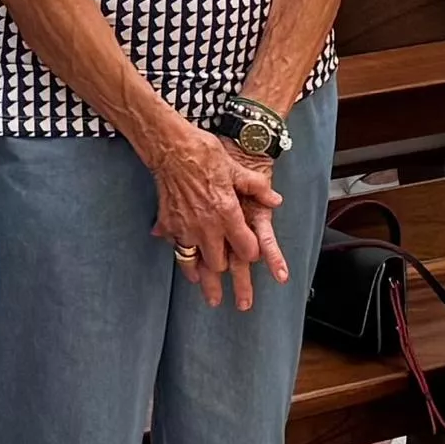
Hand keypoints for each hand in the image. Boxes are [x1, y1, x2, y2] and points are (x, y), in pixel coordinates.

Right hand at [139, 110, 289, 312]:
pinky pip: (177, 250)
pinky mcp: (170, 225)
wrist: (171, 148)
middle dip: (227, 274)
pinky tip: (186, 265)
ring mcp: (186, 228)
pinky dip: (183, 259)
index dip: (251, 253)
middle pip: (219, 263)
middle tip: (234, 287)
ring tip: (209, 295)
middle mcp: (207, 226)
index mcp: (227, 213)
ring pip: (195, 264)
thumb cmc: (205, 154)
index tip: (253, 256)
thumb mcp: (236, 168)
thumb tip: (275, 200)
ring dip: (203, 280)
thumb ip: (257, 188)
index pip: (245, 247)